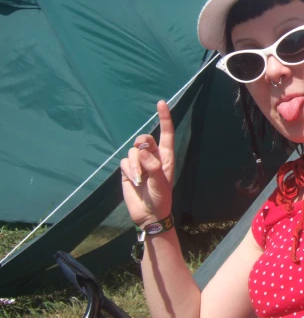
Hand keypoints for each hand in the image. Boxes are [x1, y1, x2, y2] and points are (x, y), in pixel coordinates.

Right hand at [120, 101, 174, 226]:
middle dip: (142, 146)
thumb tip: (142, 149)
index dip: (164, 118)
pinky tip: (134, 182)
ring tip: (141, 180)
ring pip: (132, 151)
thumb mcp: (160, 183)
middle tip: (144, 162)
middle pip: (144, 139)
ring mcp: (139, 163)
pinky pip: (124, 162)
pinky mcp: (128, 170)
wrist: (148, 214)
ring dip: (135, 166)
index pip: (166, 133)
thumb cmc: (160, 198)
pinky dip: (128, 171)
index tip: (161, 103)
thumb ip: (153, 165)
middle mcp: (152, 156)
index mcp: (166, 157)